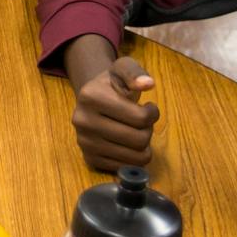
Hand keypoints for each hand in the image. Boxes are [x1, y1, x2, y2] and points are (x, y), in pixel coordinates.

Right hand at [72, 53, 157, 170]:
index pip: (141, 118)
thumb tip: (147, 84)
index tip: (148, 107)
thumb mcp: (122, 68)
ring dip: (143, 145)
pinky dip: (132, 157)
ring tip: (135, 131)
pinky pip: (125, 167)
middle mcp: (83, 122)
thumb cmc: (111, 84)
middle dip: (148, 130)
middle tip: (142, 122)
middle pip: (139, 140)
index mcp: (91, 97)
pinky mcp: (89, 159)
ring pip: (135, 157)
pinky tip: (127, 143)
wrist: (90, 99)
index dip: (153, 113)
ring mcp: (84, 143)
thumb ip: (135, 72)